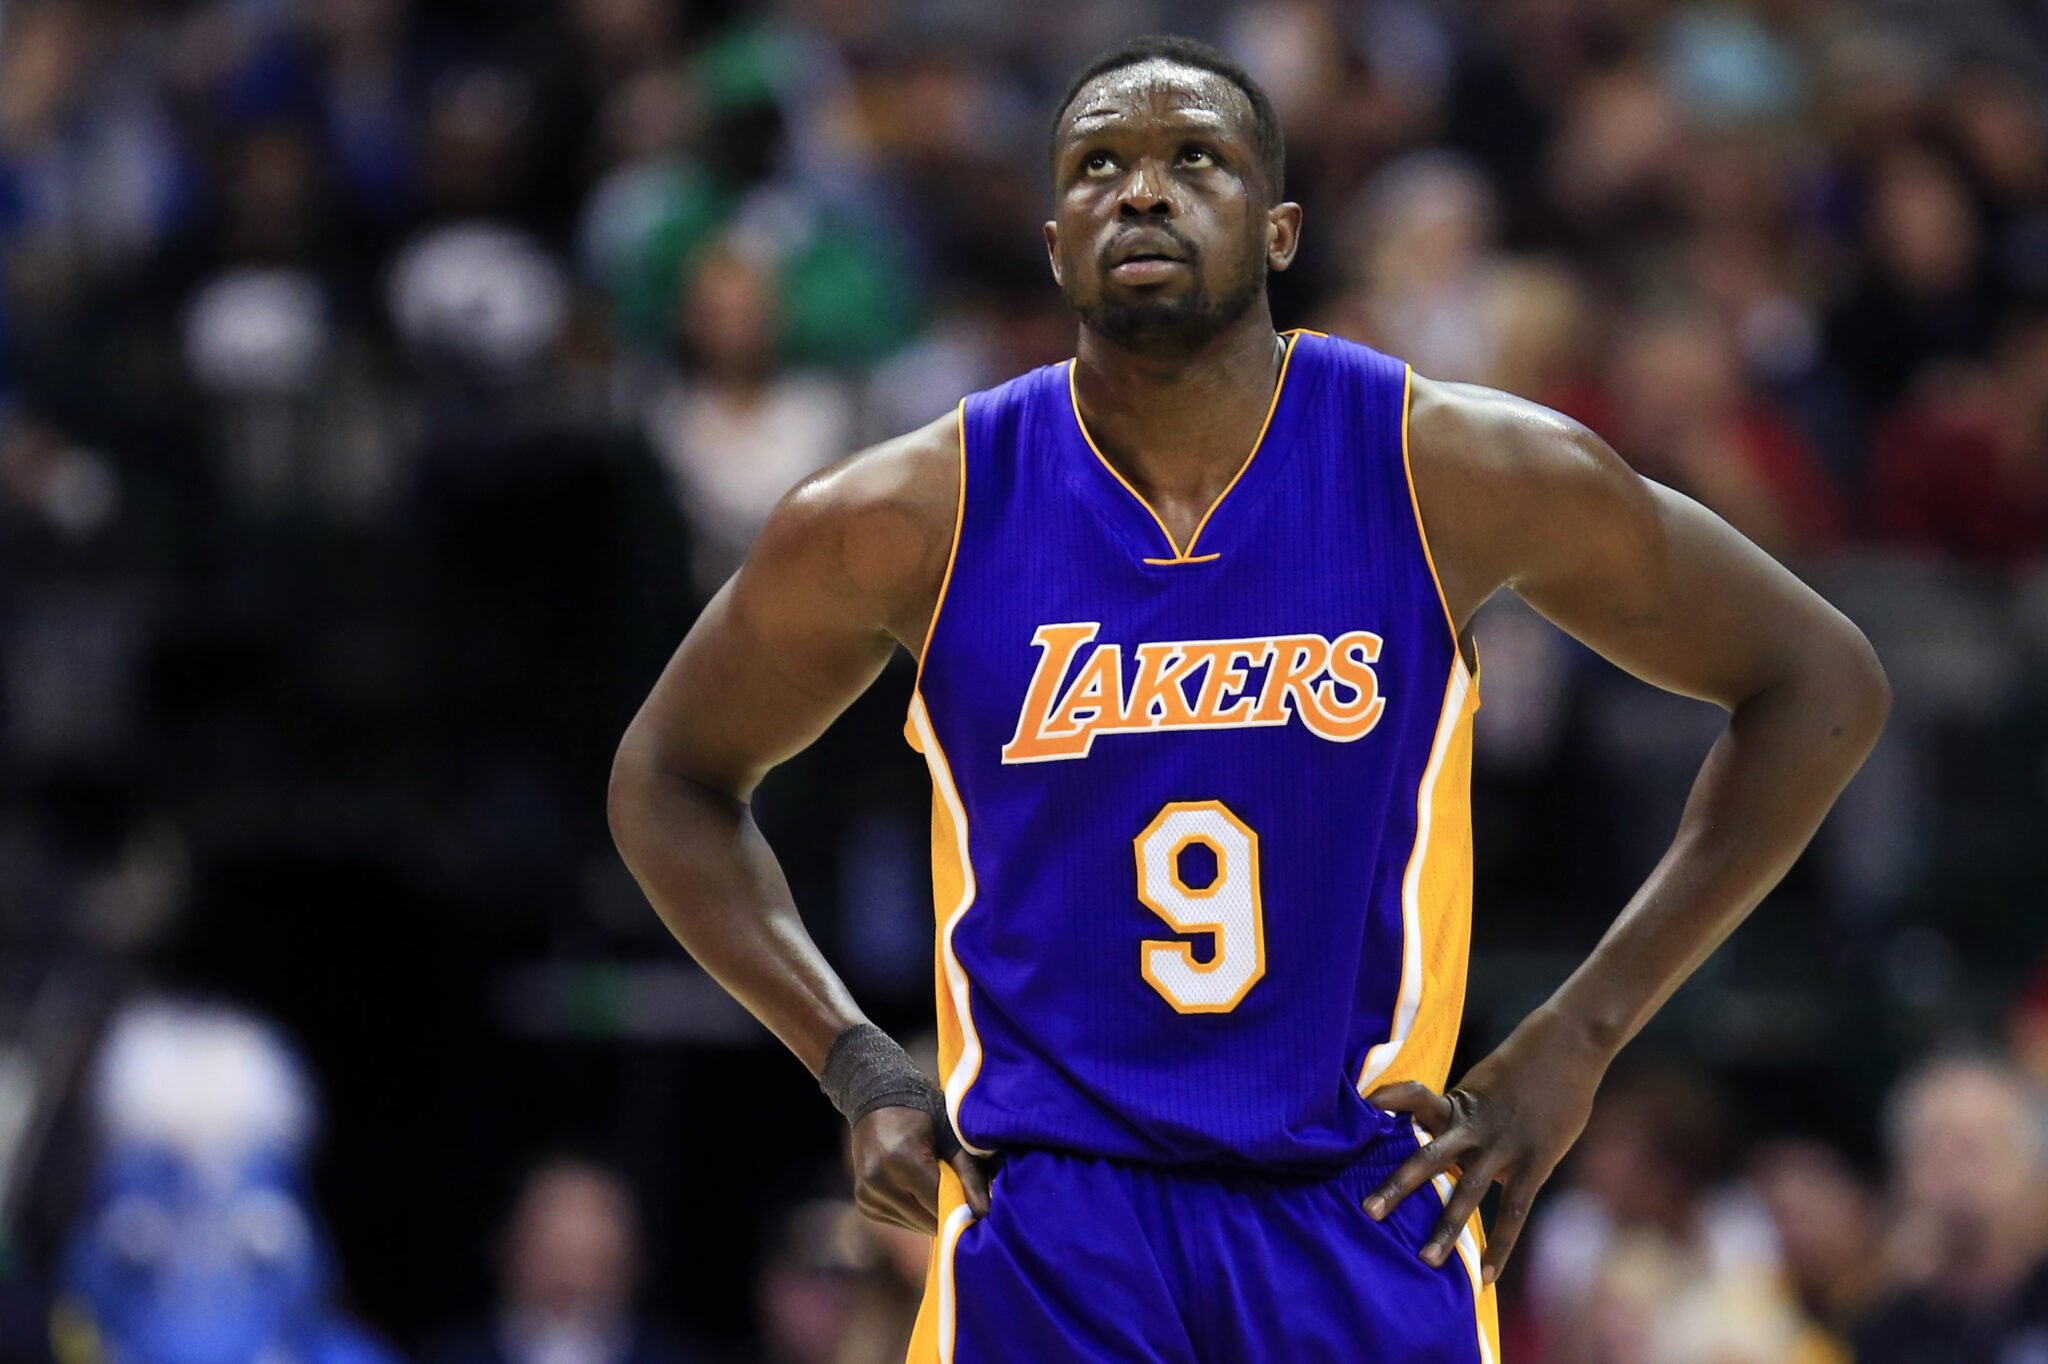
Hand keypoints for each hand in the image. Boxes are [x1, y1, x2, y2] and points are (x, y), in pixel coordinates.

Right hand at [850, 1105, 990, 1234]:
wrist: (876, 1100)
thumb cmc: (922, 1113)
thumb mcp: (950, 1136)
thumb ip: (969, 1174)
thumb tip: (985, 1212)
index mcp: (902, 1160)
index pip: (941, 1204)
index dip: (964, 1209)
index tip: (982, 1209)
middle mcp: (879, 1181)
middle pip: (928, 1220)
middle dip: (950, 1214)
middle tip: (965, 1199)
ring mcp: (867, 1195)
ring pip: (915, 1225)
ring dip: (932, 1215)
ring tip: (940, 1189)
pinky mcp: (864, 1204)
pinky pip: (901, 1221)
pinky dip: (916, 1212)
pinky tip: (919, 1190)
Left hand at [1362, 1007, 1607, 1283]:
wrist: (1570, 1046)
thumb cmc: (1525, 1064)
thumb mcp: (1484, 1081)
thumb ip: (1463, 1112)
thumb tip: (1442, 1132)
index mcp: (1459, 1101)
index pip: (1415, 1097)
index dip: (1390, 1100)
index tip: (1363, 1106)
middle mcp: (1475, 1126)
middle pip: (1429, 1157)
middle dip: (1397, 1185)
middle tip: (1367, 1211)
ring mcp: (1504, 1146)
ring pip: (1467, 1192)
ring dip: (1445, 1228)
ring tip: (1425, 1260)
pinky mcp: (1534, 1163)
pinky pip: (1512, 1211)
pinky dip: (1500, 1244)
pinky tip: (1487, 1276)